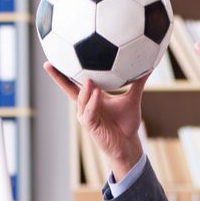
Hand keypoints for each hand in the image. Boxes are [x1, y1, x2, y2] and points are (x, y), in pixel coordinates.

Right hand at [43, 62, 146, 179]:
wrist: (129, 143)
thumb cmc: (127, 123)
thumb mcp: (132, 99)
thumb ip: (138, 83)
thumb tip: (148, 66)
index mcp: (92, 97)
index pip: (76, 82)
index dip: (65, 71)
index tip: (57, 57)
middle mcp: (85, 105)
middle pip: (69, 88)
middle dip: (59, 77)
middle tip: (51, 64)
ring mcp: (86, 115)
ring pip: (81, 99)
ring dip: (84, 89)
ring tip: (89, 79)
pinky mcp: (90, 125)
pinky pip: (89, 111)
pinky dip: (93, 102)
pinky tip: (97, 93)